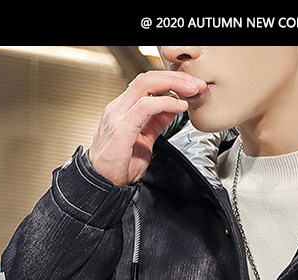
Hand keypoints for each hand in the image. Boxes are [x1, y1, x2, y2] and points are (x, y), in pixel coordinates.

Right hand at [89, 70, 207, 185]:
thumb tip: (173, 108)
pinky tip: (179, 106)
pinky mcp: (121, 128)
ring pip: (145, 84)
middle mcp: (119, 108)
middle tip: (195, 83)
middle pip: (147, 78)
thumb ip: (157, 122)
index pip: (147, 83)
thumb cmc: (119, 166)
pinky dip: (165, 103)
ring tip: (191, 91)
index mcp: (123, 109)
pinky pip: (144, 107)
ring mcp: (118, 116)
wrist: (102, 184)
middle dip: (175, 77)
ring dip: (173, 84)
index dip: (170, 80)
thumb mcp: (145, 140)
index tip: (191, 86)